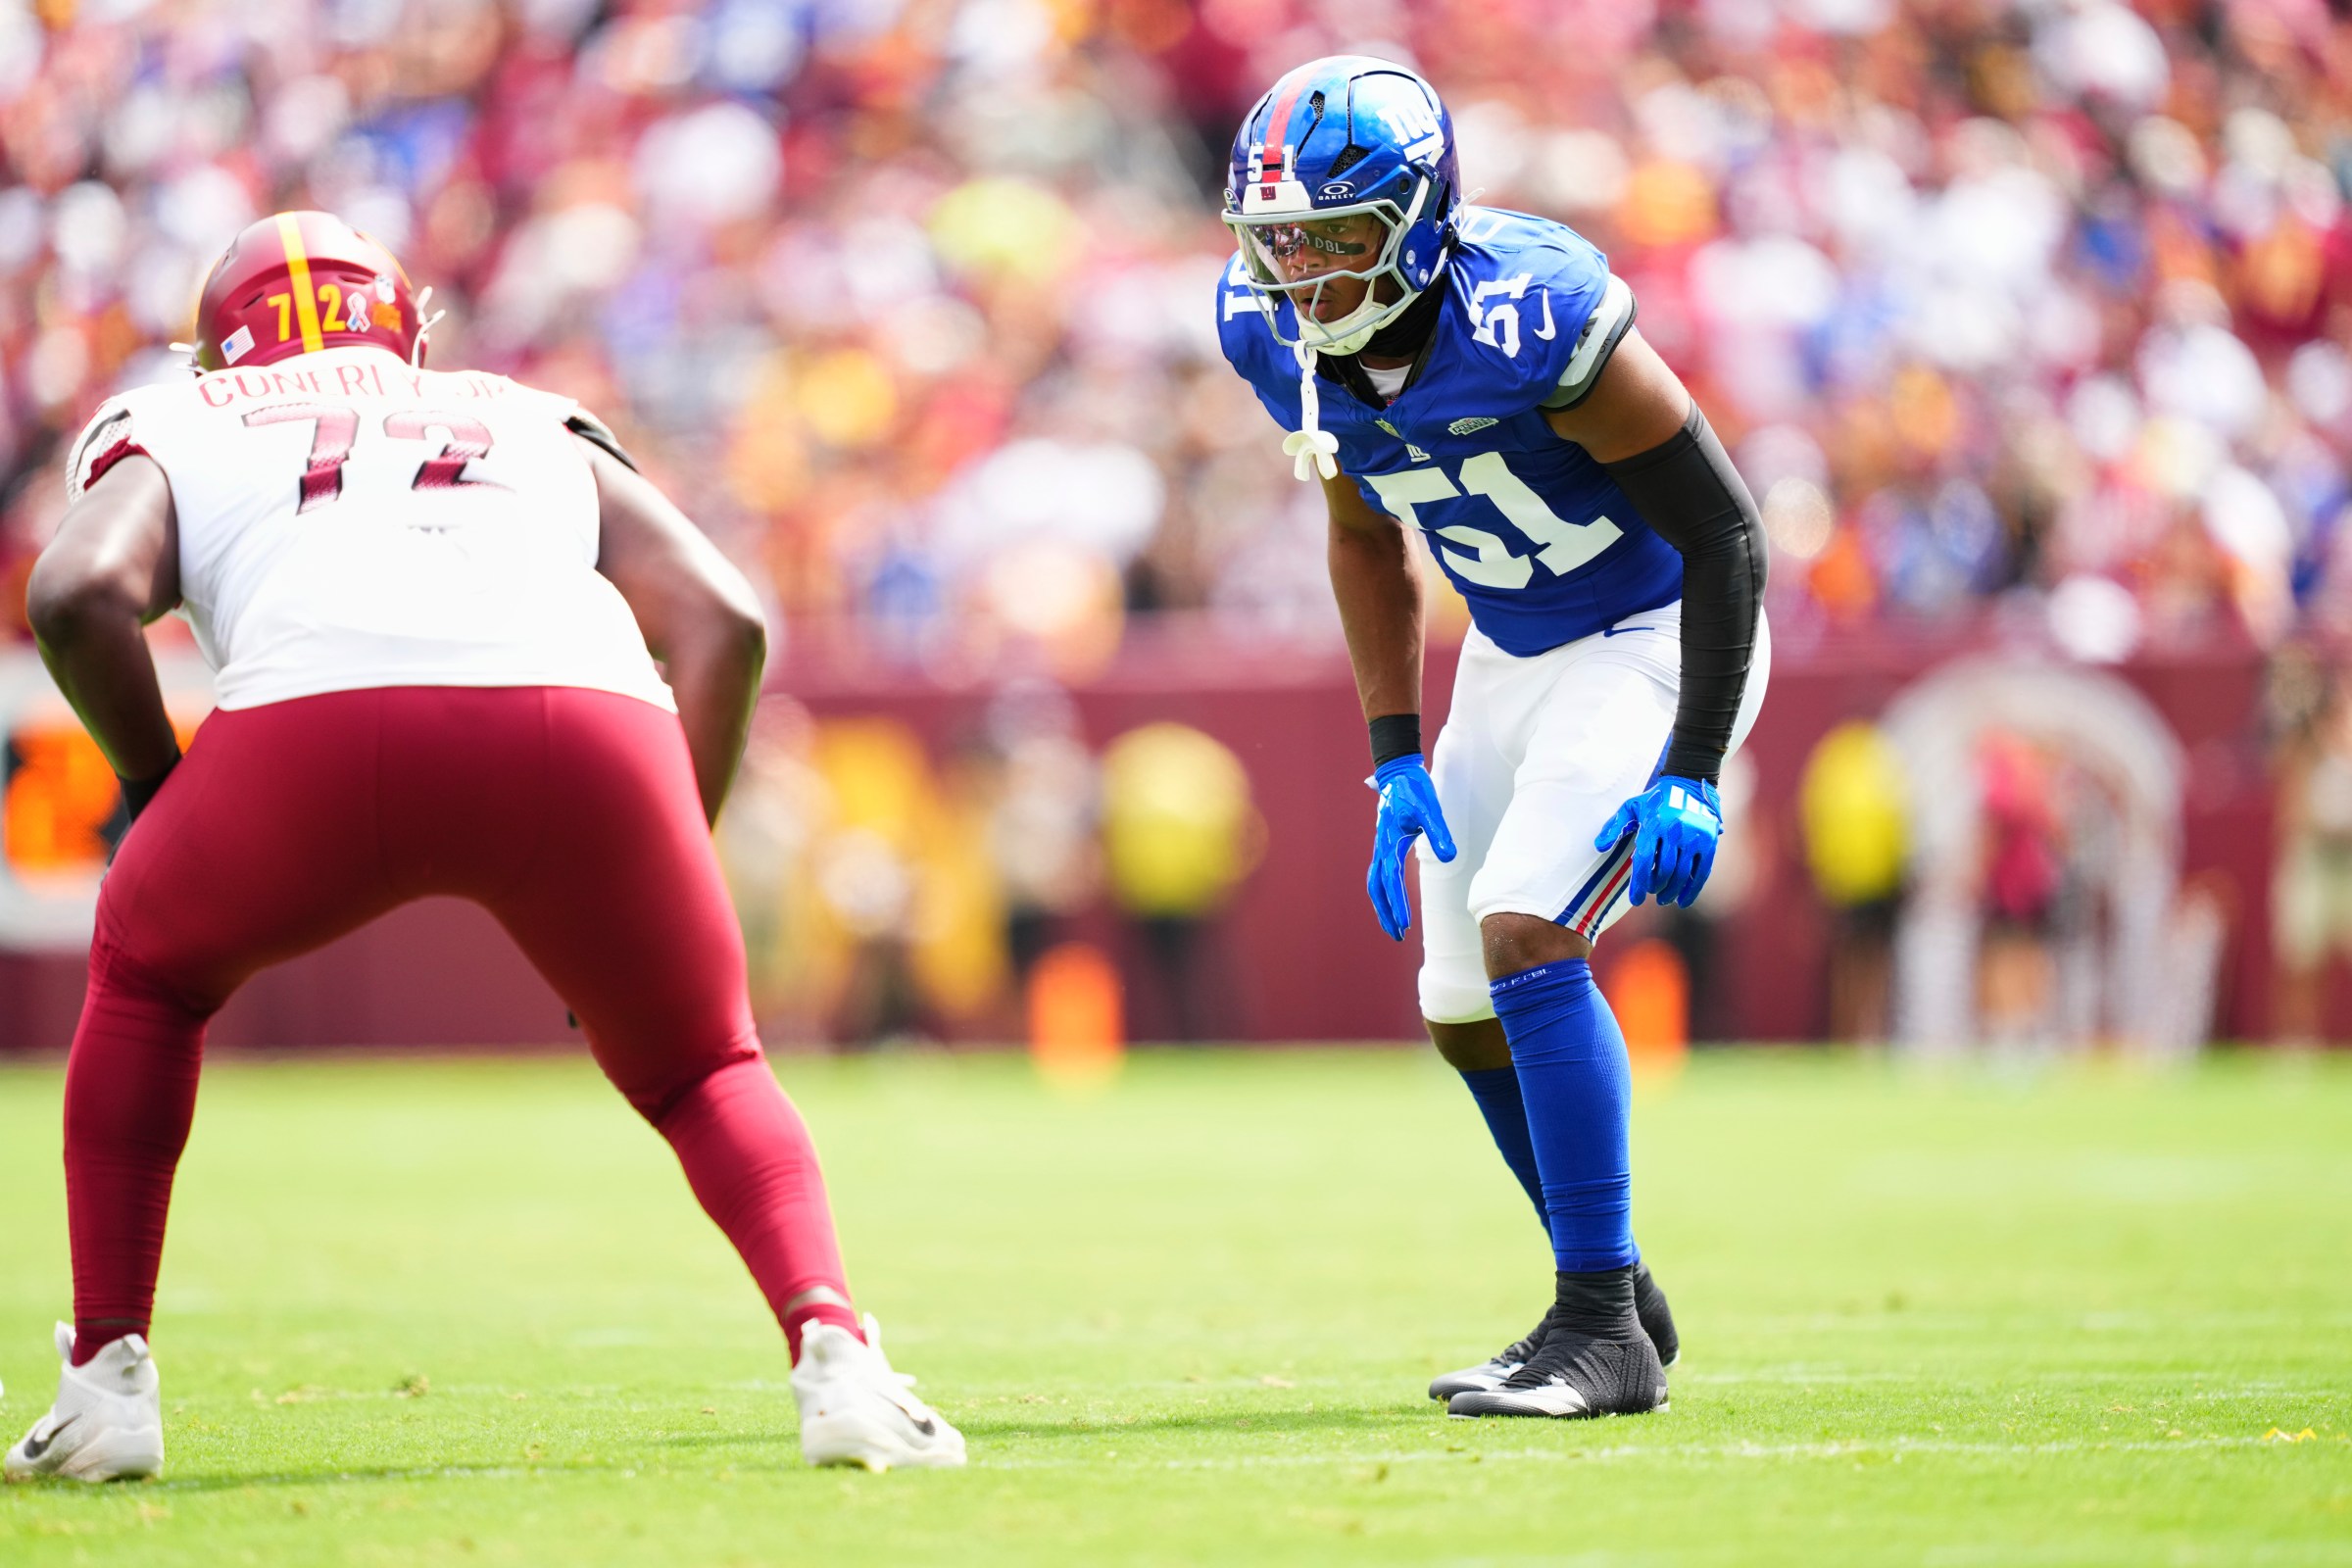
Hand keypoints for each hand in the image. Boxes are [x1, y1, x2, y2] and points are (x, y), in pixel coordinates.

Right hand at [1367, 754, 1456, 940]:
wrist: (1398, 772)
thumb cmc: (1415, 790)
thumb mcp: (1430, 809)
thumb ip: (1438, 833)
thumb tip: (1448, 858)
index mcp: (1389, 843)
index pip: (1392, 880)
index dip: (1398, 903)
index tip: (1405, 924)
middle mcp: (1380, 848)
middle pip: (1376, 888)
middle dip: (1385, 913)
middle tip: (1397, 935)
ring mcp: (1380, 847)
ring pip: (1374, 883)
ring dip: (1382, 906)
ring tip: (1394, 925)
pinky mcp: (1384, 845)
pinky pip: (1378, 874)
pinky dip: (1382, 892)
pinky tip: (1392, 900)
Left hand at [1595, 775, 1721, 908]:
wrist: (1689, 784)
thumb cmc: (1655, 800)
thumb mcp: (1631, 807)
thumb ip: (1614, 826)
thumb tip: (1599, 846)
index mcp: (1654, 824)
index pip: (1644, 860)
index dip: (1639, 884)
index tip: (1635, 900)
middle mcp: (1675, 831)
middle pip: (1664, 870)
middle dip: (1656, 887)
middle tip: (1652, 894)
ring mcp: (1694, 837)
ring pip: (1682, 873)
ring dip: (1671, 891)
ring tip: (1664, 899)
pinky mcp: (1710, 841)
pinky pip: (1702, 871)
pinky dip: (1692, 889)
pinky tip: (1683, 901)